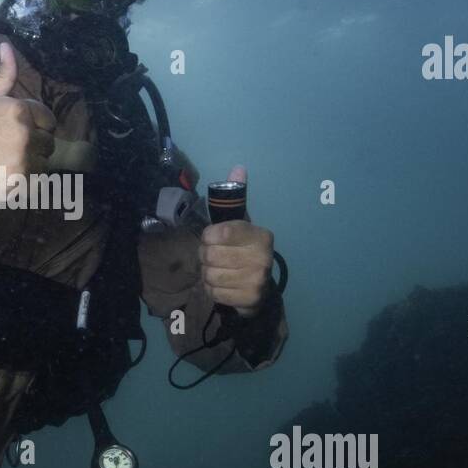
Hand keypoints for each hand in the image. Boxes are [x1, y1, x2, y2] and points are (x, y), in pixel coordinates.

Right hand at [0, 42, 55, 205]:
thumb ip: (3, 74)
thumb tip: (7, 44)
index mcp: (20, 110)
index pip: (48, 120)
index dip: (36, 126)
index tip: (18, 133)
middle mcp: (25, 134)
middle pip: (48, 144)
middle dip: (34, 146)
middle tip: (10, 150)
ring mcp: (23, 161)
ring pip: (43, 165)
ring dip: (31, 166)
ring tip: (7, 164)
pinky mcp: (18, 185)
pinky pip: (35, 185)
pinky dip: (24, 183)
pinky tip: (5, 177)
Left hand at [199, 166, 274, 316]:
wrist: (258, 287)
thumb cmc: (243, 250)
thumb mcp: (240, 223)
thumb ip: (236, 197)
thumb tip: (238, 168)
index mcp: (261, 235)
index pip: (220, 232)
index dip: (208, 236)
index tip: (211, 238)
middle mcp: (263, 258)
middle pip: (210, 255)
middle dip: (205, 257)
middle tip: (213, 257)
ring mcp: (258, 280)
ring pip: (209, 275)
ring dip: (207, 274)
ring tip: (218, 271)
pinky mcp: (249, 300)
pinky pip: (213, 292)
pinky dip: (212, 290)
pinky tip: (223, 286)